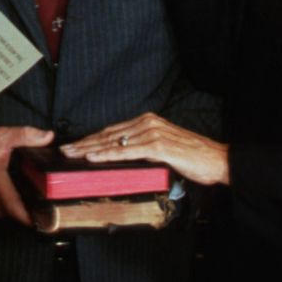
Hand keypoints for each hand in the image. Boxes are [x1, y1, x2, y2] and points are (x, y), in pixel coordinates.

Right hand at [0, 125, 54, 225]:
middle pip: (18, 217)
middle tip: (57, 212)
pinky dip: (19, 211)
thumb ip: (25, 135)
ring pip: (13, 217)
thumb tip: (48, 137)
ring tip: (48, 210)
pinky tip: (32, 205)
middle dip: (37, 217)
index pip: (16, 209)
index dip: (33, 218)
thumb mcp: (1, 136)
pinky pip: (8, 213)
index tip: (50, 221)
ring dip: (28, 215)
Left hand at [59, 112, 230, 186]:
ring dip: (90, 149)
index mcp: (148, 122)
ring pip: (113, 142)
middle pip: (109, 134)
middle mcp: (148, 123)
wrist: (216, 160)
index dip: (92, 138)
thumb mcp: (163, 151)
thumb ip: (144, 150)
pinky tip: (93, 157)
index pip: (113, 131)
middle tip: (65, 149)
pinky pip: (126, 152)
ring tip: (72, 154)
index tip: (75, 144)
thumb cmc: (192, 157)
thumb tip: (124, 158)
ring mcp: (152, 133)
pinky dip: (107, 154)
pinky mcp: (157, 147)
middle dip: (85, 142)